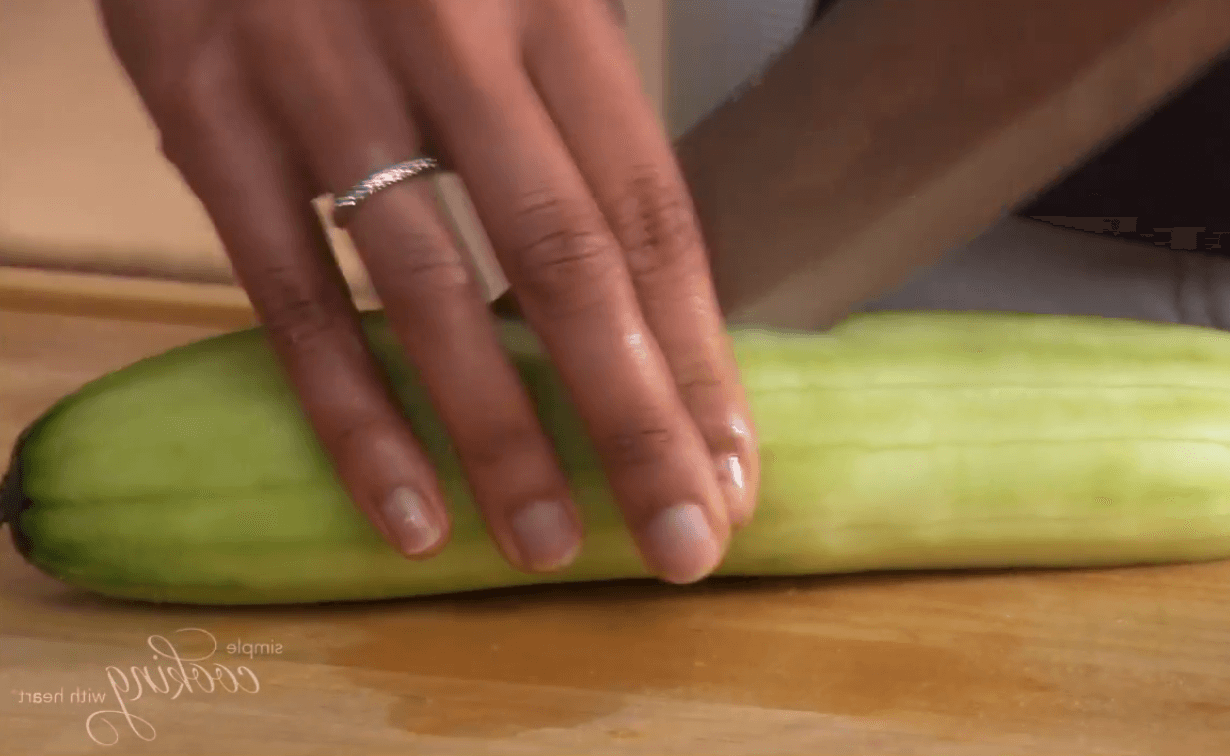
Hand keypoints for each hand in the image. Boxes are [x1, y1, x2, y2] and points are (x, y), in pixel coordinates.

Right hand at [97, 0, 758, 583]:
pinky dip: (352, 412)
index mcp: (552, 8)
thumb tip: (640, 280)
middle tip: (685, 545)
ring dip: (502, 438)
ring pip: (432, 290)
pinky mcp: (205, 110)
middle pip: (570, 264)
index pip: (649, 210)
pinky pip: (291, 290)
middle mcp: (454, 41)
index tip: (733, 464)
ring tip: (550, 548)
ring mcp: (323, 77)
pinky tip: (406, 508)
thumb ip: (572, 111)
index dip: (697, 351)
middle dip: (637, 421)